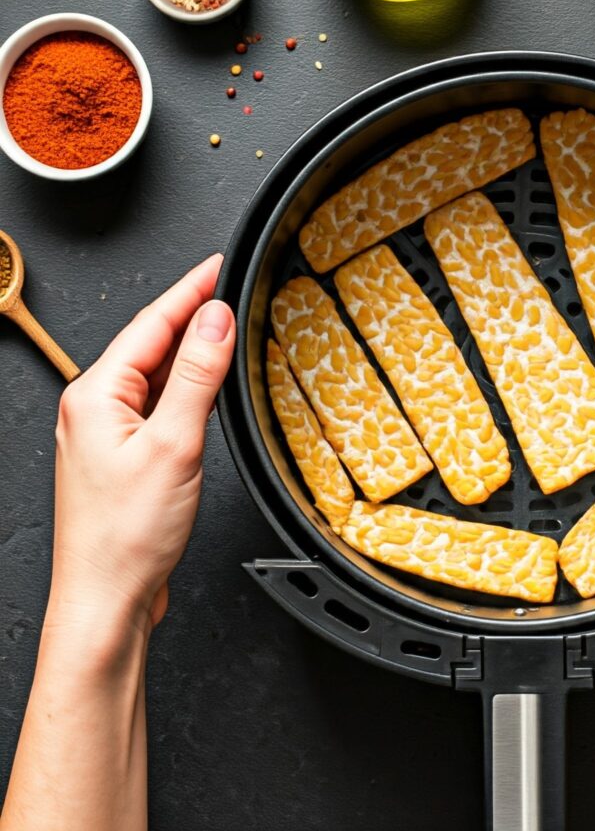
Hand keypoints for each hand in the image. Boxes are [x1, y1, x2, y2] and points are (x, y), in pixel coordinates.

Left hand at [49, 255, 234, 633]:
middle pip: (151, 343)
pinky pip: (159, 403)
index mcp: (95, 394)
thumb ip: (195, 376)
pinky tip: (207, 386)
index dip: (190, 289)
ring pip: (155, 373)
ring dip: (191, 349)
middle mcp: (95, 408)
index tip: (218, 264)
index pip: (151, 323)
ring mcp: (108, 433)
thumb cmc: (126, 535)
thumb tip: (216, 320)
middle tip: (230, 286)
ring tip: (226, 327)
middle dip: (192, 312)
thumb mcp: (173, 443)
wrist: (107, 599)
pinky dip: (187, 386)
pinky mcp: (125, 456)